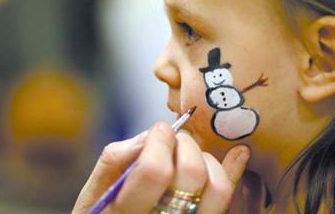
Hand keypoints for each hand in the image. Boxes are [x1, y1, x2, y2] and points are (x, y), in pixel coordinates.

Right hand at [71, 122, 249, 213]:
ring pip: (217, 188)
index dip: (160, 141)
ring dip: (206, 159)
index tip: (159, 131)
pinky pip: (228, 201)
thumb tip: (152, 134)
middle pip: (191, 173)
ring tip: (188, 155)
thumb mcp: (96, 192)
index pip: (155, 170)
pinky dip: (234, 171)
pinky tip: (238, 154)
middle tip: (173, 140)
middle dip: (184, 144)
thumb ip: (117, 159)